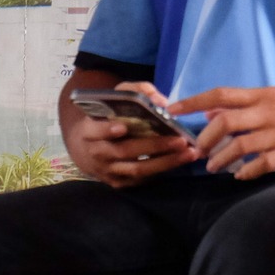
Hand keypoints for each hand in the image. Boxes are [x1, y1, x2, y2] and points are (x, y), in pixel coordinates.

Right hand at [64, 81, 199, 187]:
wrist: (87, 149)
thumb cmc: (106, 118)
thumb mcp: (115, 99)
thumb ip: (135, 92)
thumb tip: (160, 101)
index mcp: (89, 131)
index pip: (95, 131)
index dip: (106, 130)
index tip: (123, 127)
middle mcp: (97, 153)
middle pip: (124, 151)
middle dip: (153, 146)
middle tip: (179, 140)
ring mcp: (107, 171)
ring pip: (137, 169)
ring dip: (165, 162)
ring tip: (188, 153)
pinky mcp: (118, 182)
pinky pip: (142, 179)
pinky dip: (162, 170)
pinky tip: (179, 161)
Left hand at [172, 85, 274, 178]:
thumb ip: (247, 104)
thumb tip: (212, 109)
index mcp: (266, 96)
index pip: (222, 94)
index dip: (194, 101)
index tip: (172, 109)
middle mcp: (270, 112)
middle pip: (226, 122)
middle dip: (205, 139)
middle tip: (198, 151)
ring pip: (241, 146)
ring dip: (221, 159)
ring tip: (213, 167)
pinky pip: (263, 164)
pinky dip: (247, 171)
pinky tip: (241, 175)